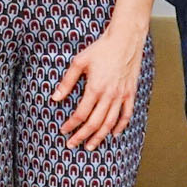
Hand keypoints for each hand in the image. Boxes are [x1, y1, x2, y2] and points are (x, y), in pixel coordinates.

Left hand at [53, 24, 146, 150]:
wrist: (125, 39)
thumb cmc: (101, 48)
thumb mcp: (79, 62)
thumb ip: (67, 82)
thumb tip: (55, 98)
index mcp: (95, 88)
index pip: (80, 114)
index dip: (71, 125)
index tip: (63, 131)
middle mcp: (109, 95)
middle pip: (94, 123)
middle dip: (82, 136)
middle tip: (72, 144)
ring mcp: (122, 95)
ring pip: (110, 123)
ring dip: (99, 137)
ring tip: (90, 146)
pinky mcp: (131, 93)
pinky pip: (127, 114)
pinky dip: (121, 126)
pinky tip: (114, 134)